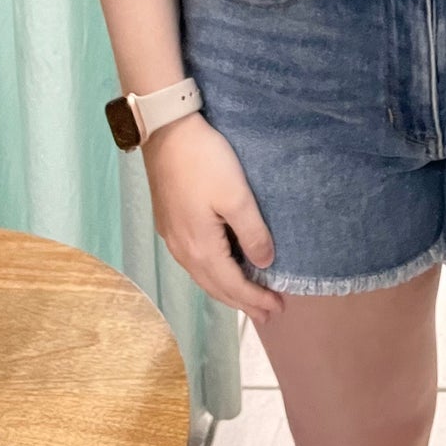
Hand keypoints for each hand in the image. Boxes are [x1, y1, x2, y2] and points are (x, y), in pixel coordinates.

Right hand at [143, 112, 285, 326]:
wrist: (167, 131)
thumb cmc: (205, 161)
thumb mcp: (237, 196)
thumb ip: (252, 233)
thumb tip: (264, 264)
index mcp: (200, 247)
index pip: (232, 285)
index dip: (255, 299)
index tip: (278, 308)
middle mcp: (181, 249)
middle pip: (214, 287)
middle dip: (242, 302)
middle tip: (267, 314)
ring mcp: (172, 237)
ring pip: (202, 276)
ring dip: (226, 290)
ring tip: (246, 299)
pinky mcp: (168, 222)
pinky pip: (193, 262)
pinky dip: (212, 274)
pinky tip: (220, 269)